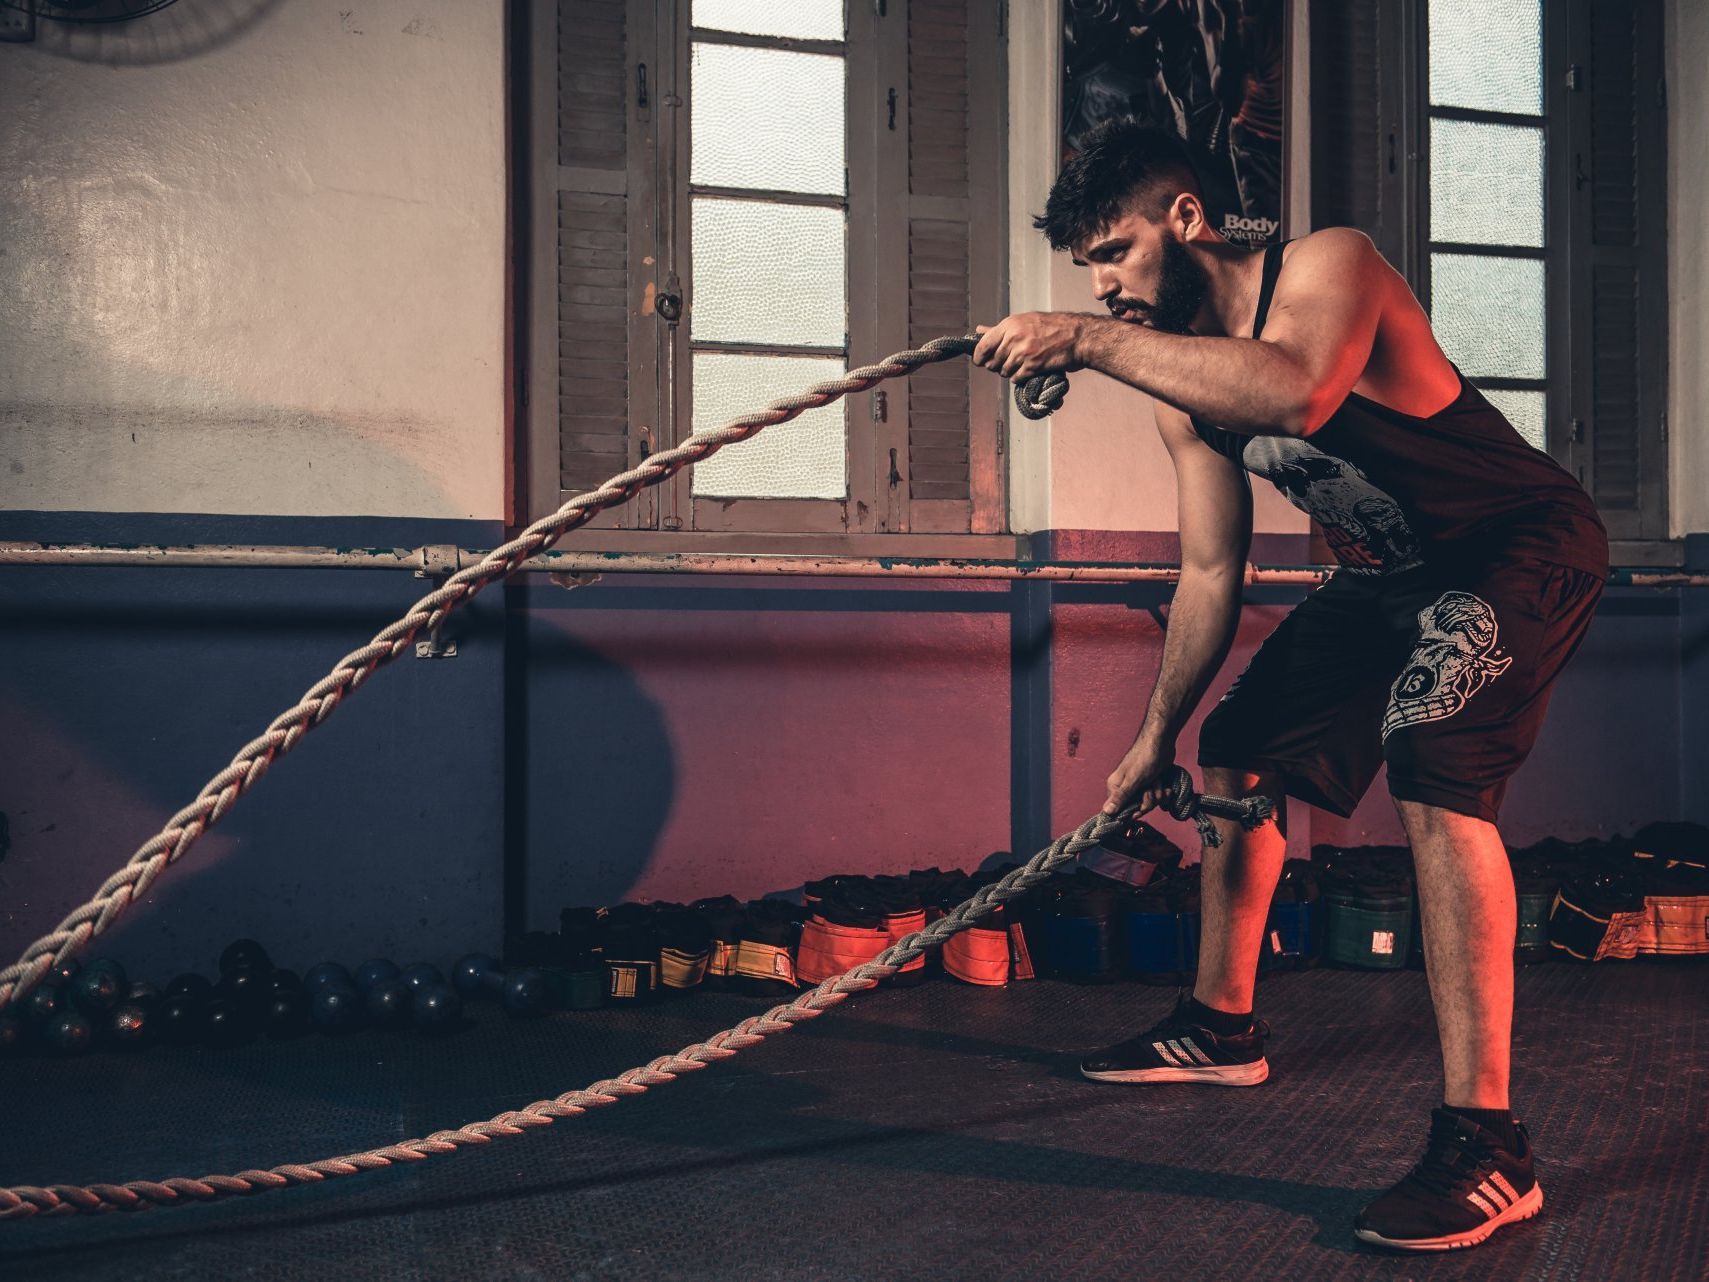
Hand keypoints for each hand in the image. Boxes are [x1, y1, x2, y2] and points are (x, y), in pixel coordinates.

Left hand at [972, 313, 1087, 381]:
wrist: (1077, 336)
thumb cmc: (1053, 327)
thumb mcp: (1025, 321)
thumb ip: (1000, 329)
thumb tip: (979, 331)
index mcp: (1010, 325)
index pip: (983, 345)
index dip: (978, 356)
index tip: (979, 361)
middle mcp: (1014, 338)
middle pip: (993, 361)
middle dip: (997, 366)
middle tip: (1007, 363)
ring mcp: (1023, 352)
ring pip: (1004, 371)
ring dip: (1010, 372)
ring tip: (1021, 365)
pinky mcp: (1033, 366)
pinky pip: (1016, 378)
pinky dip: (1020, 377)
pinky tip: (1028, 370)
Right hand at [1102, 737, 1177, 816]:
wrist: (1161, 743)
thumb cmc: (1144, 758)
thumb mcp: (1132, 780)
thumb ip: (1120, 797)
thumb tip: (1106, 812)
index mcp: (1115, 788)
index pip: (1120, 811)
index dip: (1132, 811)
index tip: (1140, 808)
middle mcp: (1125, 788)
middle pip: (1137, 809)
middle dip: (1148, 801)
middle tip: (1150, 788)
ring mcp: (1139, 787)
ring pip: (1149, 804)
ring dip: (1157, 794)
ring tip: (1157, 781)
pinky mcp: (1151, 785)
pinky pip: (1158, 798)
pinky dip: (1163, 793)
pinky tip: (1166, 786)